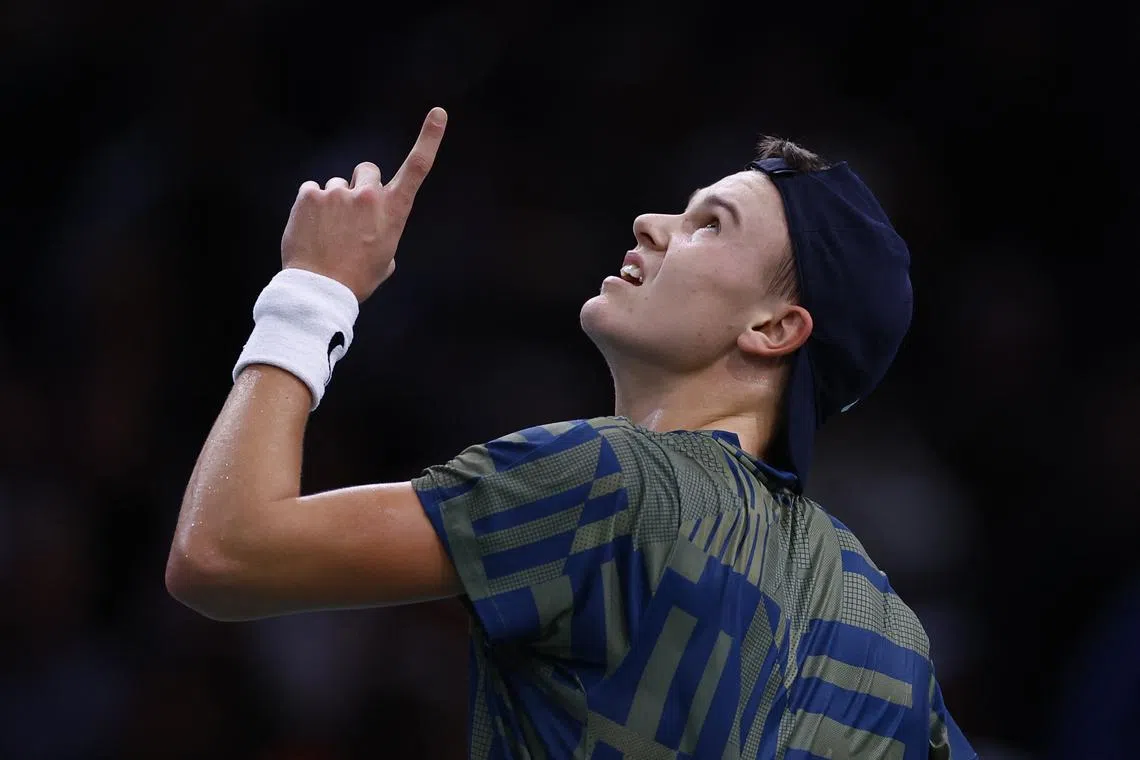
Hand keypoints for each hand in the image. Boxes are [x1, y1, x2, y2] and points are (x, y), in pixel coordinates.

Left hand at [279, 107, 446, 301]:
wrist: (320, 289)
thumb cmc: (356, 279)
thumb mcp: (385, 260)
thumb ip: (384, 234)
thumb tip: (373, 231)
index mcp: (393, 212)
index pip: (417, 168)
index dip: (429, 138)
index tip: (438, 113)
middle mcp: (368, 196)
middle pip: (367, 170)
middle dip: (361, 186)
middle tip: (351, 215)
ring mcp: (338, 192)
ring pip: (336, 186)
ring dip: (333, 203)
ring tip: (328, 233)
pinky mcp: (310, 195)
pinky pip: (312, 191)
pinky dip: (311, 208)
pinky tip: (312, 230)